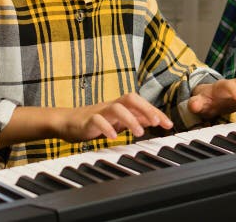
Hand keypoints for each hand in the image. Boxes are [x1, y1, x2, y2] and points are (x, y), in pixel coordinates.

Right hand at [55, 93, 173, 141]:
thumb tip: (152, 120)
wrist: (67, 122)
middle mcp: (112, 105)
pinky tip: (114, 137)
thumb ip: (134, 119)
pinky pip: (97, 120)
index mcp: (120, 105)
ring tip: (139, 133)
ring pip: (116, 108)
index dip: (156, 112)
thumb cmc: (95, 121)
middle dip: (145, 109)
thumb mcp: (118, 121)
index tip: (168, 124)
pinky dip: (107, 128)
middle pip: (131, 98)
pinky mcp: (87, 120)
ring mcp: (100, 111)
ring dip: (130, 119)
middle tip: (156, 123)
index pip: (141, 103)